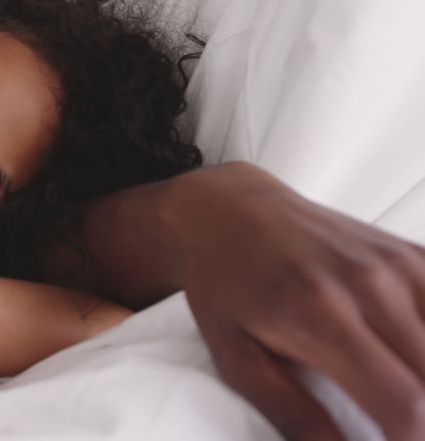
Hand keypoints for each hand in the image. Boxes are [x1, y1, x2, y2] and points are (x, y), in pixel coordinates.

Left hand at [169, 163, 424, 440]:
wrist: (230, 211)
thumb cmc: (226, 287)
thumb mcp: (236, 357)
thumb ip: (291, 414)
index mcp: (321, 314)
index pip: (403, 401)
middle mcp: (370, 284)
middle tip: (394, 427)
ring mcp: (399, 264)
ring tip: (398, 396)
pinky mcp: (414, 255)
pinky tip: (408, 359)